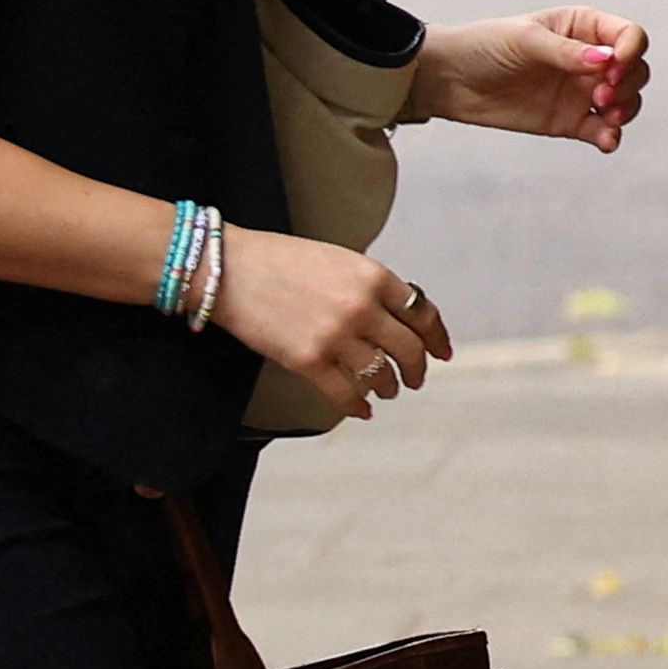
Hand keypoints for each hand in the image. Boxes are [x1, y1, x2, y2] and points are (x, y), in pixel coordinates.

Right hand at [215, 230, 450, 411]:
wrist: (225, 268)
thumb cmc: (276, 259)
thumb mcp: (336, 259)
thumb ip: (369, 285)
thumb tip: (395, 317)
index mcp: (373, 276)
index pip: (422, 314)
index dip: (437, 338)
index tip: (441, 352)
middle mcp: (361, 307)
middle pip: (408, 349)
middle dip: (417, 369)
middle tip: (415, 379)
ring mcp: (335, 336)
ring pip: (381, 374)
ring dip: (389, 388)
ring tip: (385, 391)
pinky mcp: (307, 361)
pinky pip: (345, 394)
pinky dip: (357, 406)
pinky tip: (361, 410)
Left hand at [404, 8, 648, 150]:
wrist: (448, 79)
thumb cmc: (483, 46)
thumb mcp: (524, 40)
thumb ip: (565, 52)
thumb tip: (605, 60)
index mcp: (584, 28)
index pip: (628, 36)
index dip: (631, 51)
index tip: (613, 66)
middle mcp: (589, 60)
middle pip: (635, 70)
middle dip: (629, 83)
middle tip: (601, 94)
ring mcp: (581, 91)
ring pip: (626, 101)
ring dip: (627, 109)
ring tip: (606, 115)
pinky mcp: (569, 121)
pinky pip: (601, 130)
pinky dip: (610, 136)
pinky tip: (607, 141)